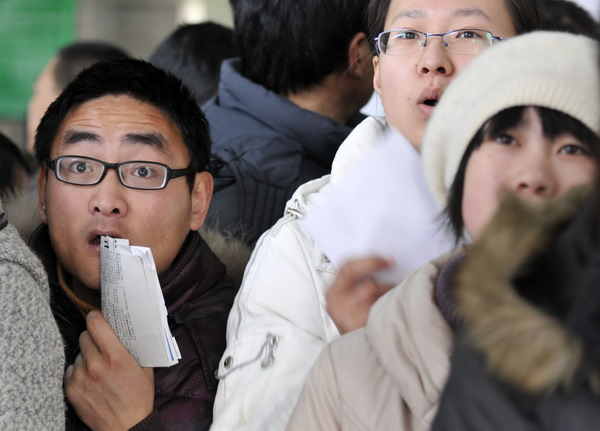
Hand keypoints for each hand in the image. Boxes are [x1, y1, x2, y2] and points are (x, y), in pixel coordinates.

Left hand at [64, 310, 154, 430]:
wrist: (126, 426)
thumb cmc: (138, 396)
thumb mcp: (144, 367)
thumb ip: (133, 346)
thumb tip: (125, 327)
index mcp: (116, 356)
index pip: (96, 324)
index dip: (96, 317)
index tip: (97, 317)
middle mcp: (96, 365)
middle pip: (84, 335)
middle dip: (93, 337)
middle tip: (101, 345)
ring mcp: (81, 377)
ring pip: (78, 352)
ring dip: (86, 355)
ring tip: (98, 366)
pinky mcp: (71, 389)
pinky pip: (71, 369)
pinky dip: (79, 370)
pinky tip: (91, 378)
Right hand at [326, 257, 393, 333]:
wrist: (359, 357)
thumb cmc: (359, 326)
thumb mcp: (350, 303)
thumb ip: (359, 285)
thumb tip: (383, 264)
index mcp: (333, 293)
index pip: (346, 267)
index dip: (367, 259)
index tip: (385, 258)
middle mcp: (335, 301)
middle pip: (354, 273)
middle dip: (374, 264)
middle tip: (391, 263)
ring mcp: (345, 312)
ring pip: (369, 287)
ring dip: (385, 288)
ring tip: (392, 294)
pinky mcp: (357, 323)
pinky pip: (378, 304)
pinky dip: (389, 301)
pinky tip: (392, 305)